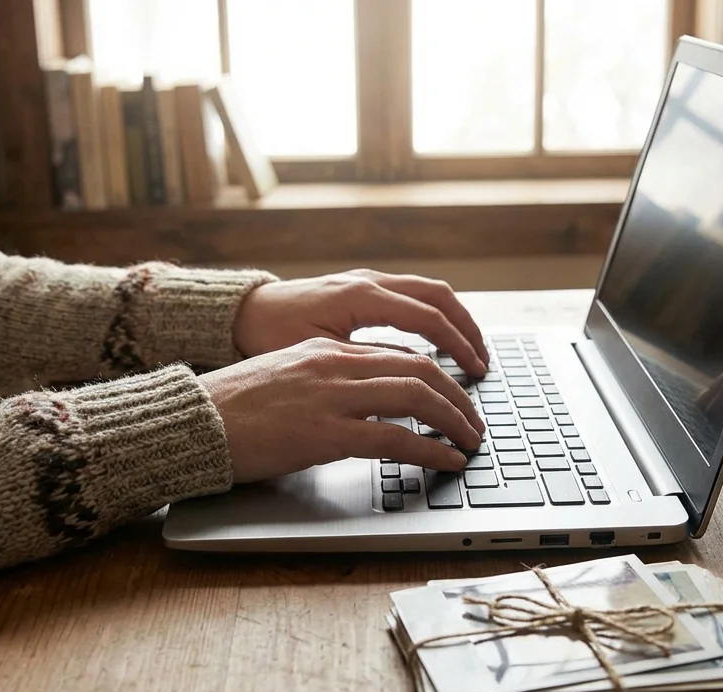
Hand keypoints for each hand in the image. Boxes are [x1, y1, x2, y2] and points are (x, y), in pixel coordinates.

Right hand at [199, 338, 486, 482]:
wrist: (189, 423)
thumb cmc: (229, 411)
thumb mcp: (284, 381)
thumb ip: (325, 384)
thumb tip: (361, 407)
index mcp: (324, 348)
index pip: (399, 353)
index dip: (437, 376)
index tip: (456, 395)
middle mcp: (334, 363)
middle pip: (419, 368)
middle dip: (458, 395)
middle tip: (475, 420)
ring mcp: (330, 396)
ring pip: (417, 396)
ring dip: (455, 420)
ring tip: (471, 441)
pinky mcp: (324, 433)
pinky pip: (395, 438)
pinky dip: (431, 450)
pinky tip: (447, 461)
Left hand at [231, 269, 490, 375]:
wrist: (239, 313)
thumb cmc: (269, 337)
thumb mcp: (319, 355)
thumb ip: (367, 365)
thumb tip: (412, 379)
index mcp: (360, 297)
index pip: (428, 318)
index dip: (457, 347)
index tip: (475, 372)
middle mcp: (369, 282)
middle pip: (439, 297)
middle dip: (467, 330)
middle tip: (483, 364)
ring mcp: (367, 280)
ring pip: (429, 291)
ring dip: (455, 320)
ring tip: (471, 352)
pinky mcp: (362, 287)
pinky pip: (412, 295)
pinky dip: (434, 315)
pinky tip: (439, 341)